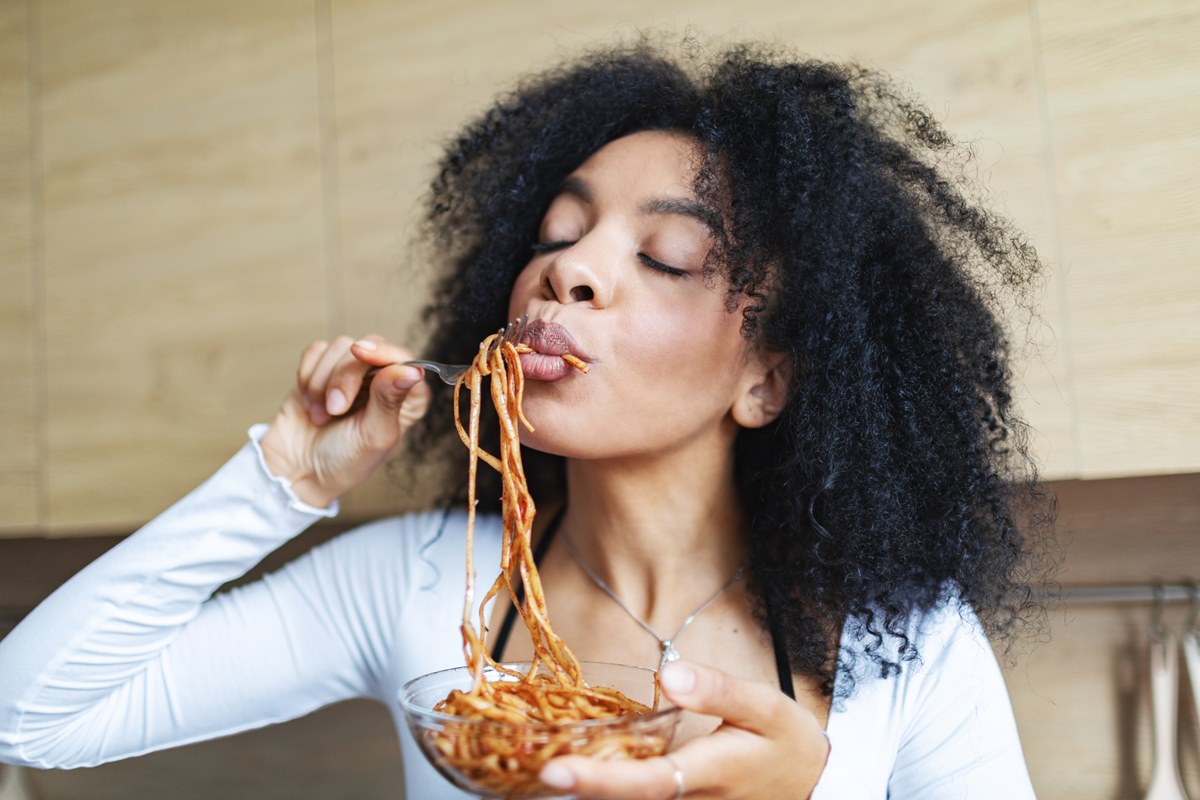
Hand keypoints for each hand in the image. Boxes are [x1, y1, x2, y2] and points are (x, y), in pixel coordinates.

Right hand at [259, 335, 430, 507]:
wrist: (298, 471)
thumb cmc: (345, 461)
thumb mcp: (374, 435)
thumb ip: (390, 399)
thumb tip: (412, 369)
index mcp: (407, 397)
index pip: (405, 358)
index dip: (384, 352)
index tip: (361, 354)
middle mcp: (383, 379)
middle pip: (370, 345)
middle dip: (345, 376)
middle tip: (335, 409)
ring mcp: (352, 372)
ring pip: (340, 346)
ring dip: (323, 382)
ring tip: (322, 415)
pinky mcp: (322, 368)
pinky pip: (316, 351)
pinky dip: (308, 376)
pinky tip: (311, 404)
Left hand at [538, 661, 829, 798]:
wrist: (813, 786)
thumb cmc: (786, 743)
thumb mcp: (765, 707)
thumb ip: (717, 690)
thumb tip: (668, 673)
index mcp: (706, 774)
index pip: (644, 784)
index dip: (597, 781)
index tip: (555, 772)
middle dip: (573, 787)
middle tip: (523, 759)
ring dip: (583, 789)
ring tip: (532, 755)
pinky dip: (601, 787)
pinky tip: (574, 765)